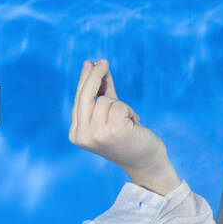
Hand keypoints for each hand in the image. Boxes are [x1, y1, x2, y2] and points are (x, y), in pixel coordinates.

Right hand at [68, 59, 172, 182]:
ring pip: (105, 100)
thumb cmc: (128, 137)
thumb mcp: (110, 114)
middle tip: (103, 61)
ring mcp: (97, 134)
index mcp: (76, 133)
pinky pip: (119, 105)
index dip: (86, 80)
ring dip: (121, 106)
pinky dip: (129, 111)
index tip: (91, 62)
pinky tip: (133, 125)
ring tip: (128, 122)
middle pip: (86, 96)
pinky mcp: (113, 131)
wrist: (145, 162)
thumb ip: (101, 92)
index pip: (79, 100)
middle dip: (95, 76)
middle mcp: (82, 135)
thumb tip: (93, 64)